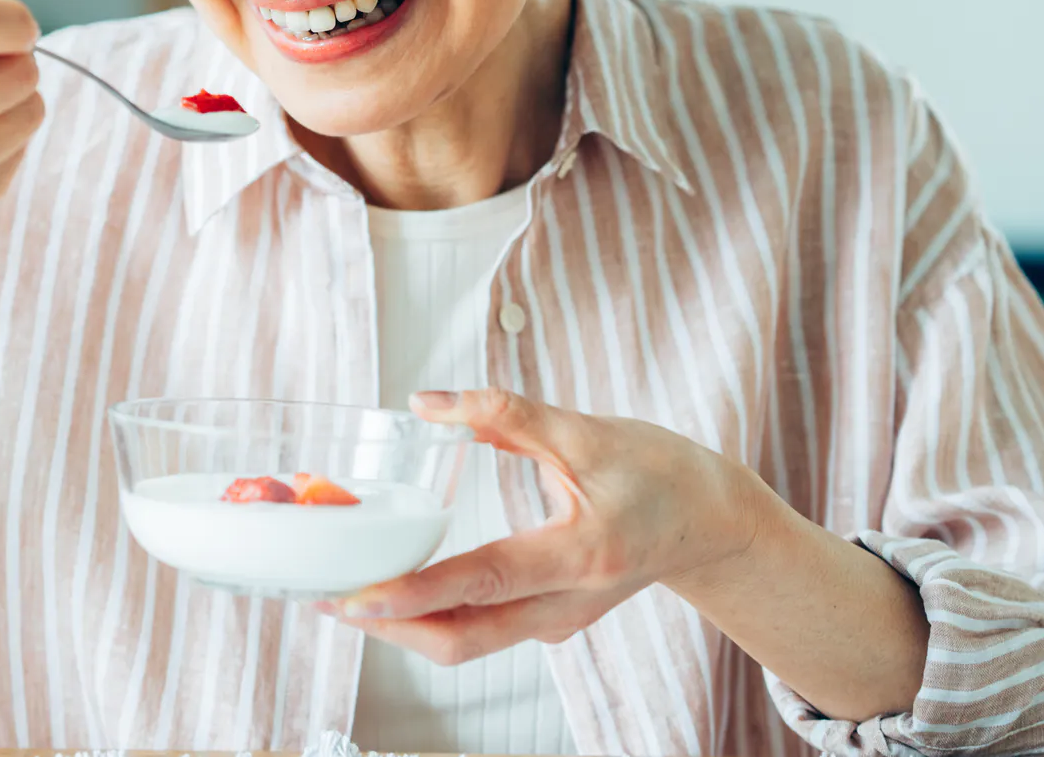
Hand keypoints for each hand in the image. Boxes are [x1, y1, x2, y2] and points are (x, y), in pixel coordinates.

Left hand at [328, 388, 770, 664]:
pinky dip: (433, 616)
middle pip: (463, 637)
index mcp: (581, 553)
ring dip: (404, 626)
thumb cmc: (663, 475)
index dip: (415, 592)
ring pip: (468, 642)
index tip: (357, 597)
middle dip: (389, 627)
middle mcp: (568, 603)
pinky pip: (481, 630)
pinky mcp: (552, 620)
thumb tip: (427, 403)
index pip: (483, 580)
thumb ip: (504, 414)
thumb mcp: (588, 429)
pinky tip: (397, 588)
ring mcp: (560, 621)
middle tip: (326, 599)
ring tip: (345, 595)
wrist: (717, 524)